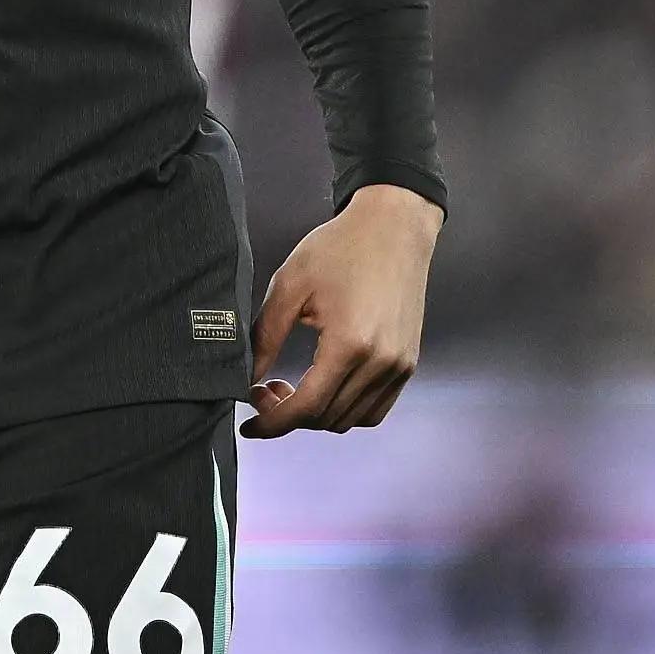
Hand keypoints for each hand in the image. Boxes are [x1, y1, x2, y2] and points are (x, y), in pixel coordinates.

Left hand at [244, 182, 441, 437]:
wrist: (393, 228)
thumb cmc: (339, 249)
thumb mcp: (289, 286)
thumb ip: (264, 337)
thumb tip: (246, 377)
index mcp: (349, 345)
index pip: (307, 407)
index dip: (273, 423)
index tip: (248, 425)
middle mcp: (381, 363)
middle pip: (328, 418)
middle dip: (289, 416)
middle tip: (263, 391)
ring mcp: (400, 366)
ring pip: (353, 419)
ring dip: (317, 415)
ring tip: (290, 387)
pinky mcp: (408, 363)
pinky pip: (376, 407)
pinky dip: (345, 409)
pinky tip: (322, 386)